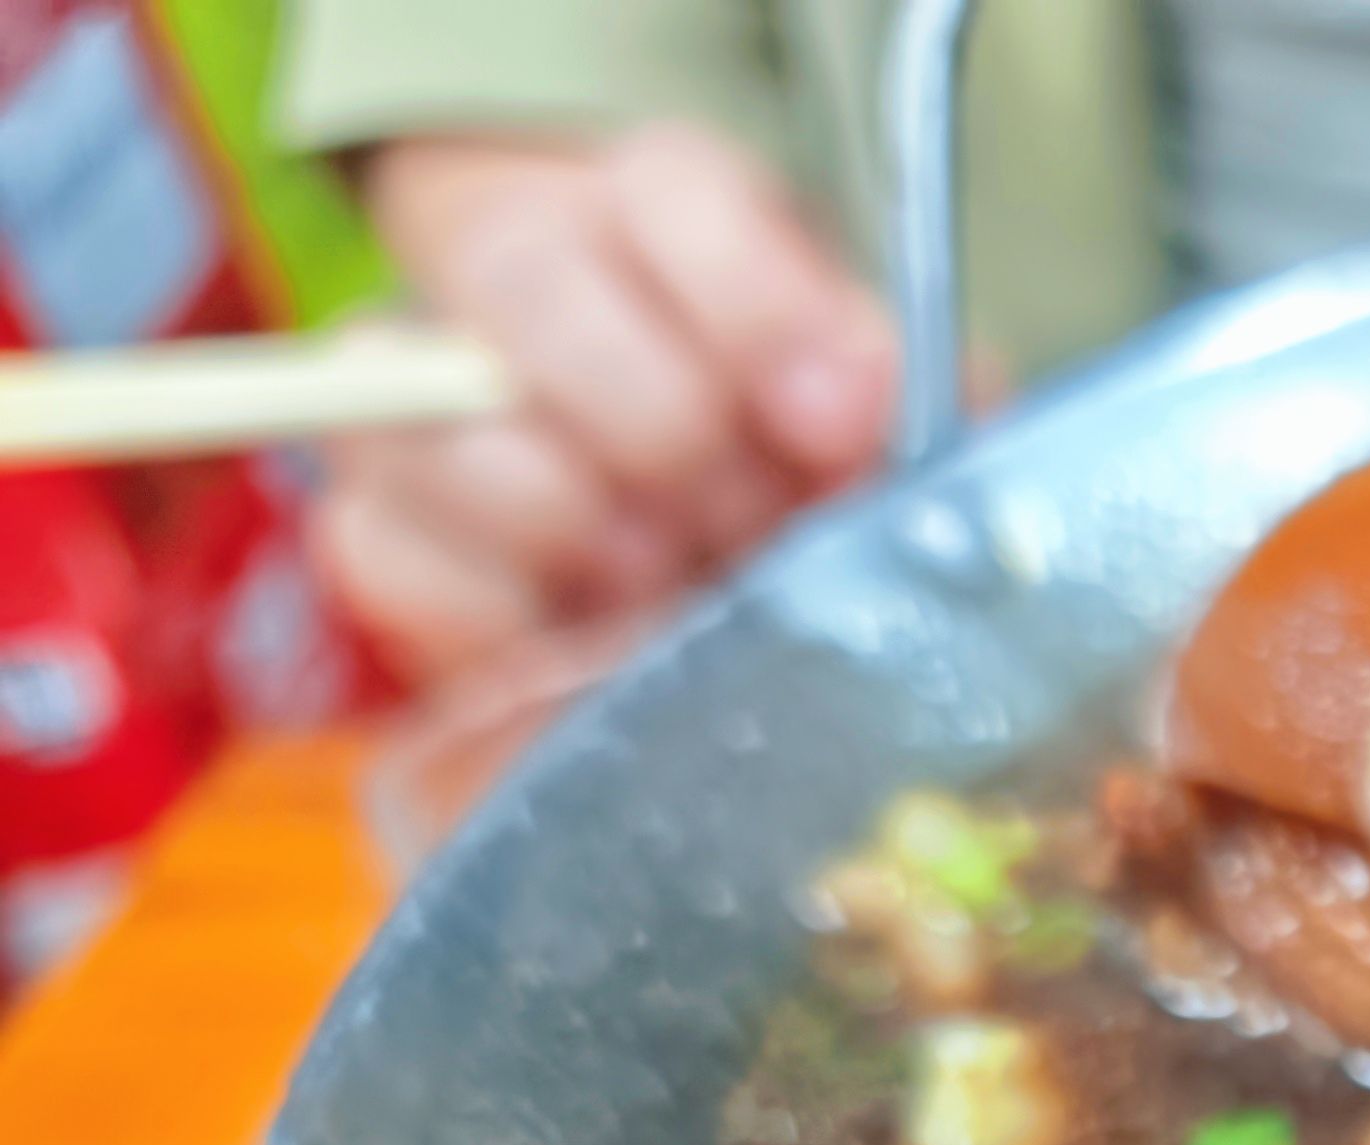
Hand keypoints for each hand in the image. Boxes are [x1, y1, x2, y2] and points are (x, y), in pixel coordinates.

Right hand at [315, 123, 897, 686]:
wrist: (691, 543)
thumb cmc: (799, 463)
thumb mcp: (882, 417)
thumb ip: (904, 401)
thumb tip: (869, 415)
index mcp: (661, 210)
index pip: (670, 190)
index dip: (755, 308)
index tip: (838, 426)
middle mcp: (517, 269)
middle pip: (532, 287)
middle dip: (664, 433)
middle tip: (748, 523)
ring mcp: (418, 392)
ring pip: (446, 419)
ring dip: (583, 532)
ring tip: (672, 590)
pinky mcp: (375, 525)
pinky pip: (382, 552)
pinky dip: (496, 619)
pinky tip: (585, 641)